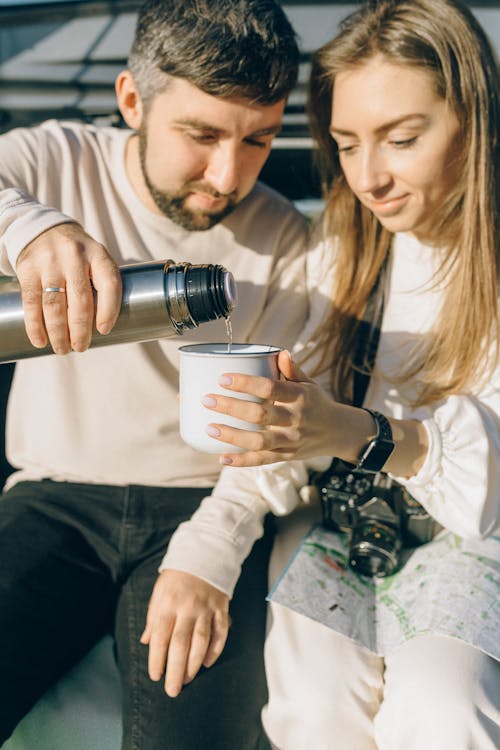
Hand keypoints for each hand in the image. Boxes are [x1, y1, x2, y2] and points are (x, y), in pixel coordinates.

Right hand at [15, 222, 121, 353]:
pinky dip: (35, 325)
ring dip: (58, 332)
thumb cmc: (78, 256)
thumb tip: (104, 329)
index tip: (104, 331)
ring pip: (54, 304)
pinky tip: (40, 341)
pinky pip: (31, 302)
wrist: (43, 230)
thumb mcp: (96, 260)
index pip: (109, 283)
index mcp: (98, 255)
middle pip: (80, 299)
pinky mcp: (28, 268)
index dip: (109, 310)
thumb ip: (101, 286)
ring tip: (63, 349)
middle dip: (80, 329)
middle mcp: (74, 255)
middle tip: (81, 347)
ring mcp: (49, 261)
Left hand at [140, 570, 229, 697]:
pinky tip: (207, 663)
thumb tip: (145, 641)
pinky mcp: (221, 608)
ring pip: (201, 641)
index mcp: (168, 603)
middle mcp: (187, 607)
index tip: (155, 675)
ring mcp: (206, 608)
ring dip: (193, 664)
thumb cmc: (177, 577)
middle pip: (180, 643)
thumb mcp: (159, 592)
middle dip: (175, 669)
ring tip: (187, 679)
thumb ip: (153, 617)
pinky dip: (215, 650)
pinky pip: (221, 633)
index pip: (160, 636)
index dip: (157, 658)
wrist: (204, 554)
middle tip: (172, 690)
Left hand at [203, 349, 338, 465]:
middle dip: (231, 407)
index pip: (270, 388)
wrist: (338, 432)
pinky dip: (242, 461)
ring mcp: (291, 441)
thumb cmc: (316, 403)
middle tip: (207, 399)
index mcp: (300, 396)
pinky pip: (262, 461)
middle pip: (260, 415)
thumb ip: (293, 370)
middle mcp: (296, 420)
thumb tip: (280, 352)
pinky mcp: (287, 456)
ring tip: (209, 428)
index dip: (245, 383)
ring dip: (232, 436)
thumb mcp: (309, 384)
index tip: (222, 378)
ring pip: (259, 442)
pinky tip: (222, 458)